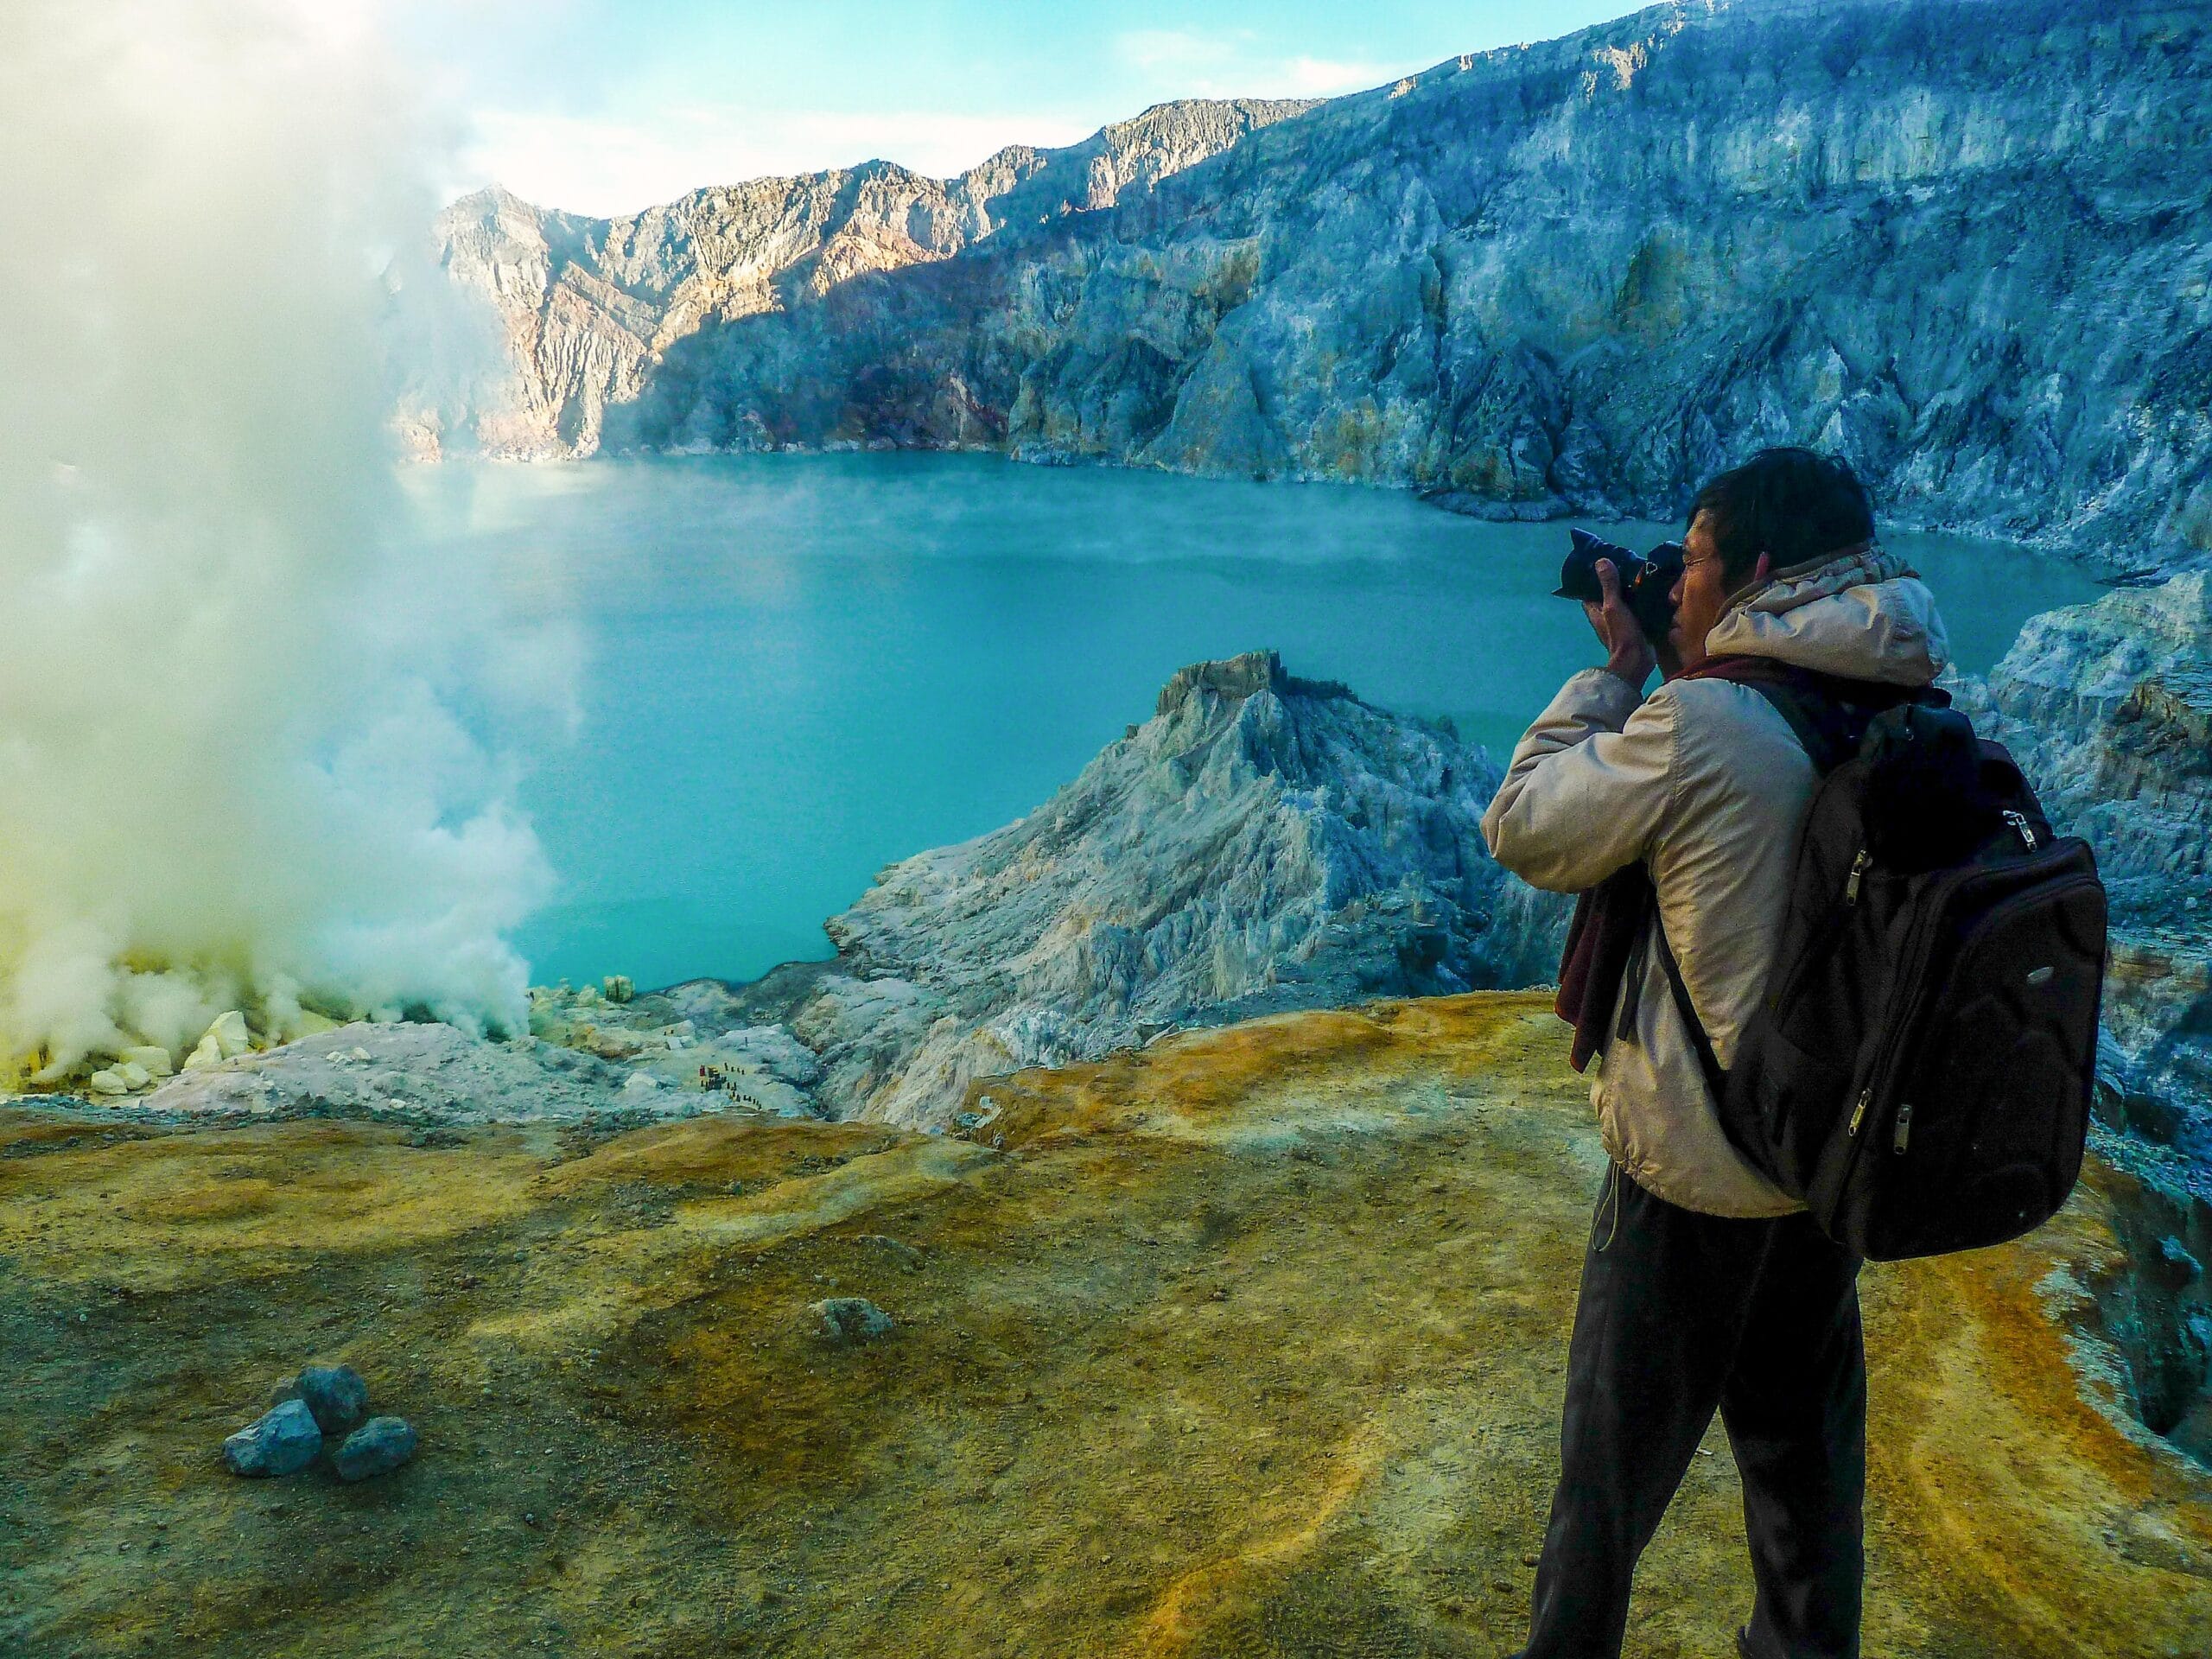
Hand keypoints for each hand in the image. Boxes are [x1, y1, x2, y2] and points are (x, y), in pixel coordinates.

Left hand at [1583, 560, 1656, 688]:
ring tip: (1642, 573)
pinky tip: (1652, 590)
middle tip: (1628, 564)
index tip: (1604, 563)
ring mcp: (1620, 622)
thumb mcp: (1613, 607)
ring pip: (1624, 601)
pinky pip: (1637, 609)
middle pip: (1608, 595)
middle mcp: (1605, 616)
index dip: (1594, 578)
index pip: (1589, 591)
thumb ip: (1608, 586)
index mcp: (1595, 611)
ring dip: (1631, 590)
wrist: (1636, 660)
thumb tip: (1600, 561)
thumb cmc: (1620, 633)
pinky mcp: (1635, 626)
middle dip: (1616, 582)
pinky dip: (1641, 601)